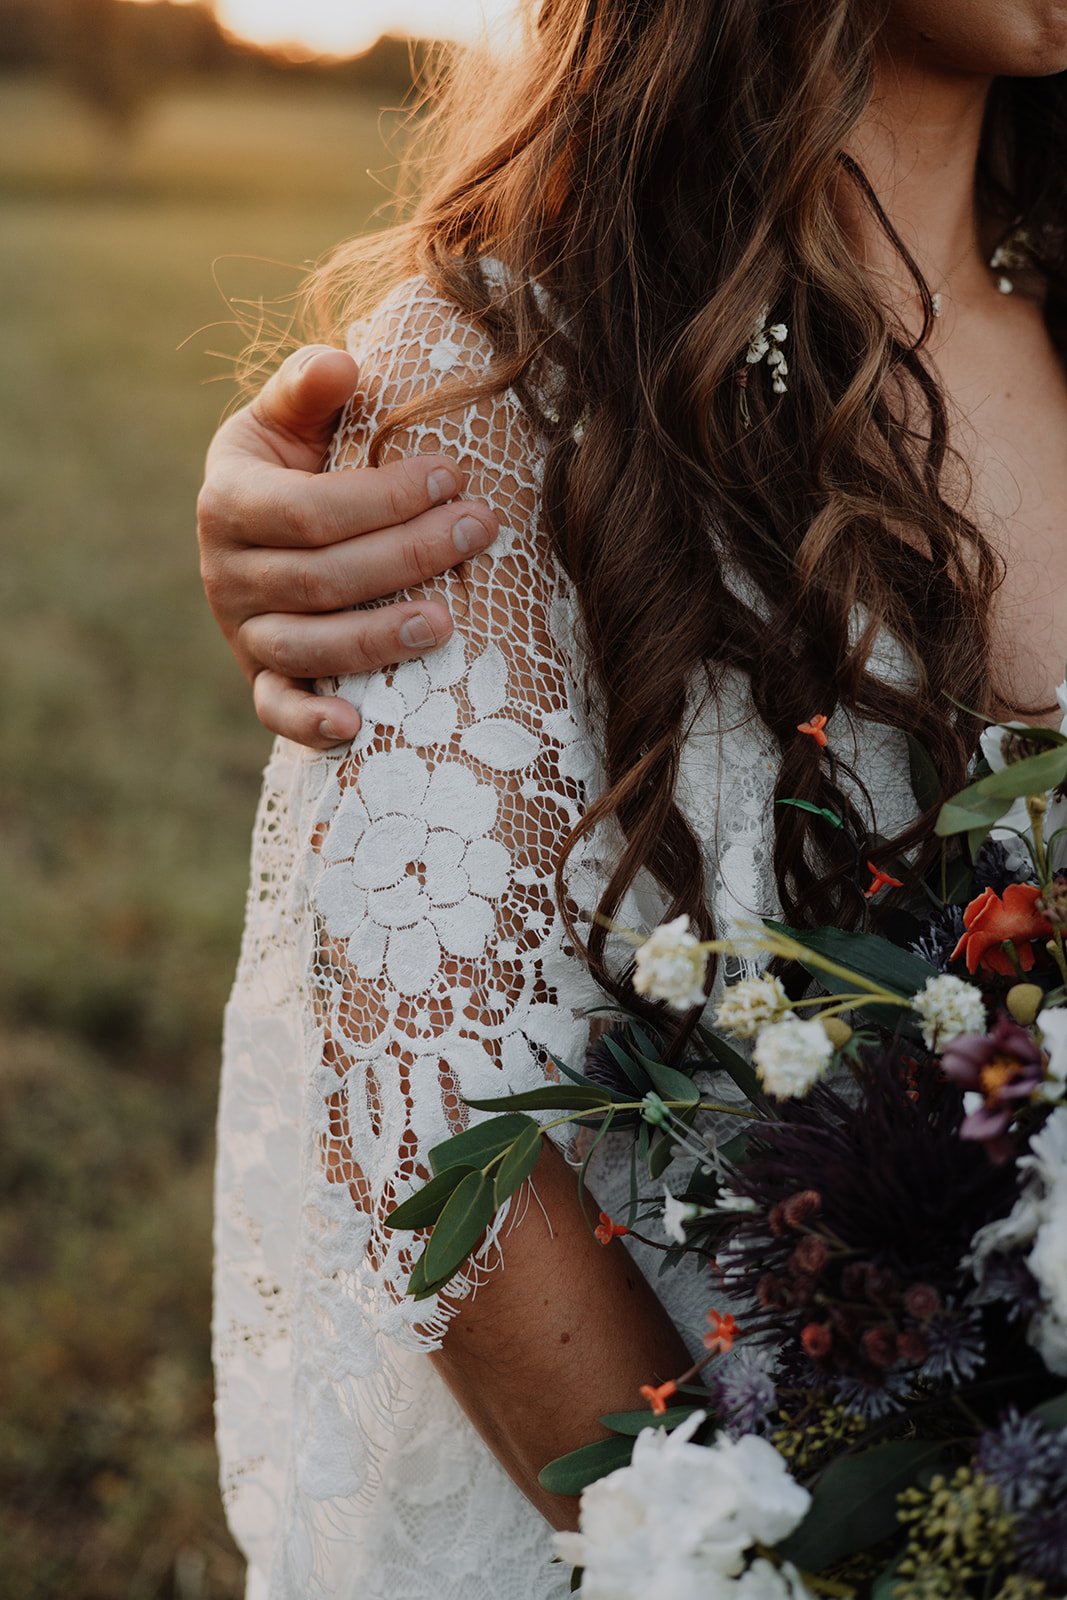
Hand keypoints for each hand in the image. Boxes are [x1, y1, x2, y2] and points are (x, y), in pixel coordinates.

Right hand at [197, 344, 499, 749]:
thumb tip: (342, 362)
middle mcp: (227, 573)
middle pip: (321, 579)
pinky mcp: (259, 678)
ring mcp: (243, 633)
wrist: (259, 531)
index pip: (311, 510)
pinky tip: (354, 725)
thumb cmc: (291, 467)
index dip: (385, 497)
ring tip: (446, 623)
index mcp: (231, 501)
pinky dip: (309, 724)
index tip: (455, 475)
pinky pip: (275, 710)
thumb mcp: (287, 420)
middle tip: (482, 529)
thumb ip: (307, 388)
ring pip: (307, 647)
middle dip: (408, 555)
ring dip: (377, 639)